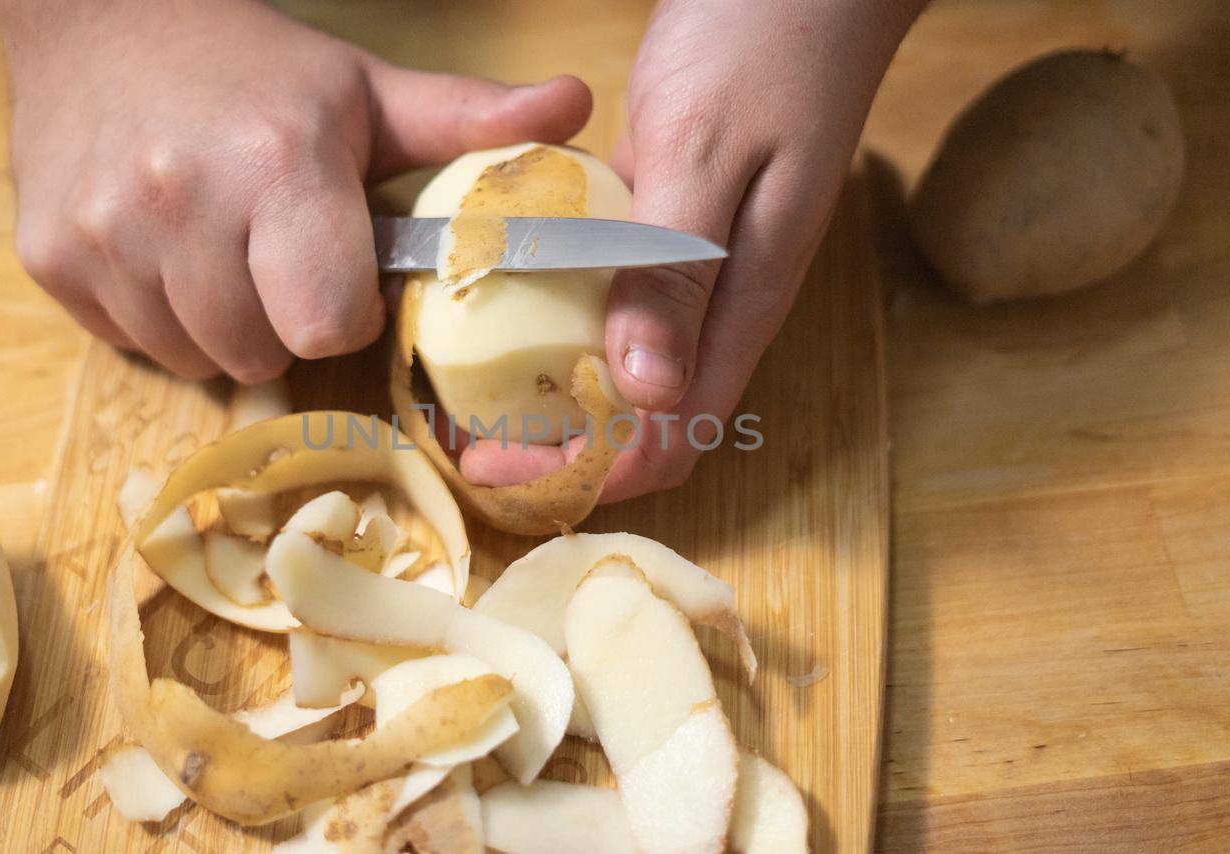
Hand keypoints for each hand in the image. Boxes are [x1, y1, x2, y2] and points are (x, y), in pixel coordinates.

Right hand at [0, 0, 591, 380]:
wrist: (103, 20)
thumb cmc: (255, 70)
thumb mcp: (366, 91)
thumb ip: (471, 119)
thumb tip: (577, 104)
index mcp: (277, 163)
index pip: (326, 320)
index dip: (343, 308)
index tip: (336, 268)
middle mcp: (179, 202)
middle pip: (260, 352)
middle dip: (281, 320)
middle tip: (274, 252)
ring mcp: (104, 235)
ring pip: (192, 358)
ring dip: (218, 325)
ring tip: (219, 247)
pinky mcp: (49, 258)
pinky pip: (127, 341)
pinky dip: (154, 315)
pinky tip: (161, 249)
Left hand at [460, 0, 920, 499]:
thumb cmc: (763, 43)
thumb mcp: (706, 152)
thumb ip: (675, 272)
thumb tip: (642, 393)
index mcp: (742, 302)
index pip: (673, 441)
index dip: (587, 476)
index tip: (496, 472)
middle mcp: (723, 303)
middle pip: (646, 421)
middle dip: (561, 450)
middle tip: (466, 440)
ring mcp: (700, 266)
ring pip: (628, 367)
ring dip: (557, 394)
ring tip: (472, 393)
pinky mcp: (674, 226)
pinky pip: (616, 301)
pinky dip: (562, 322)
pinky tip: (507, 305)